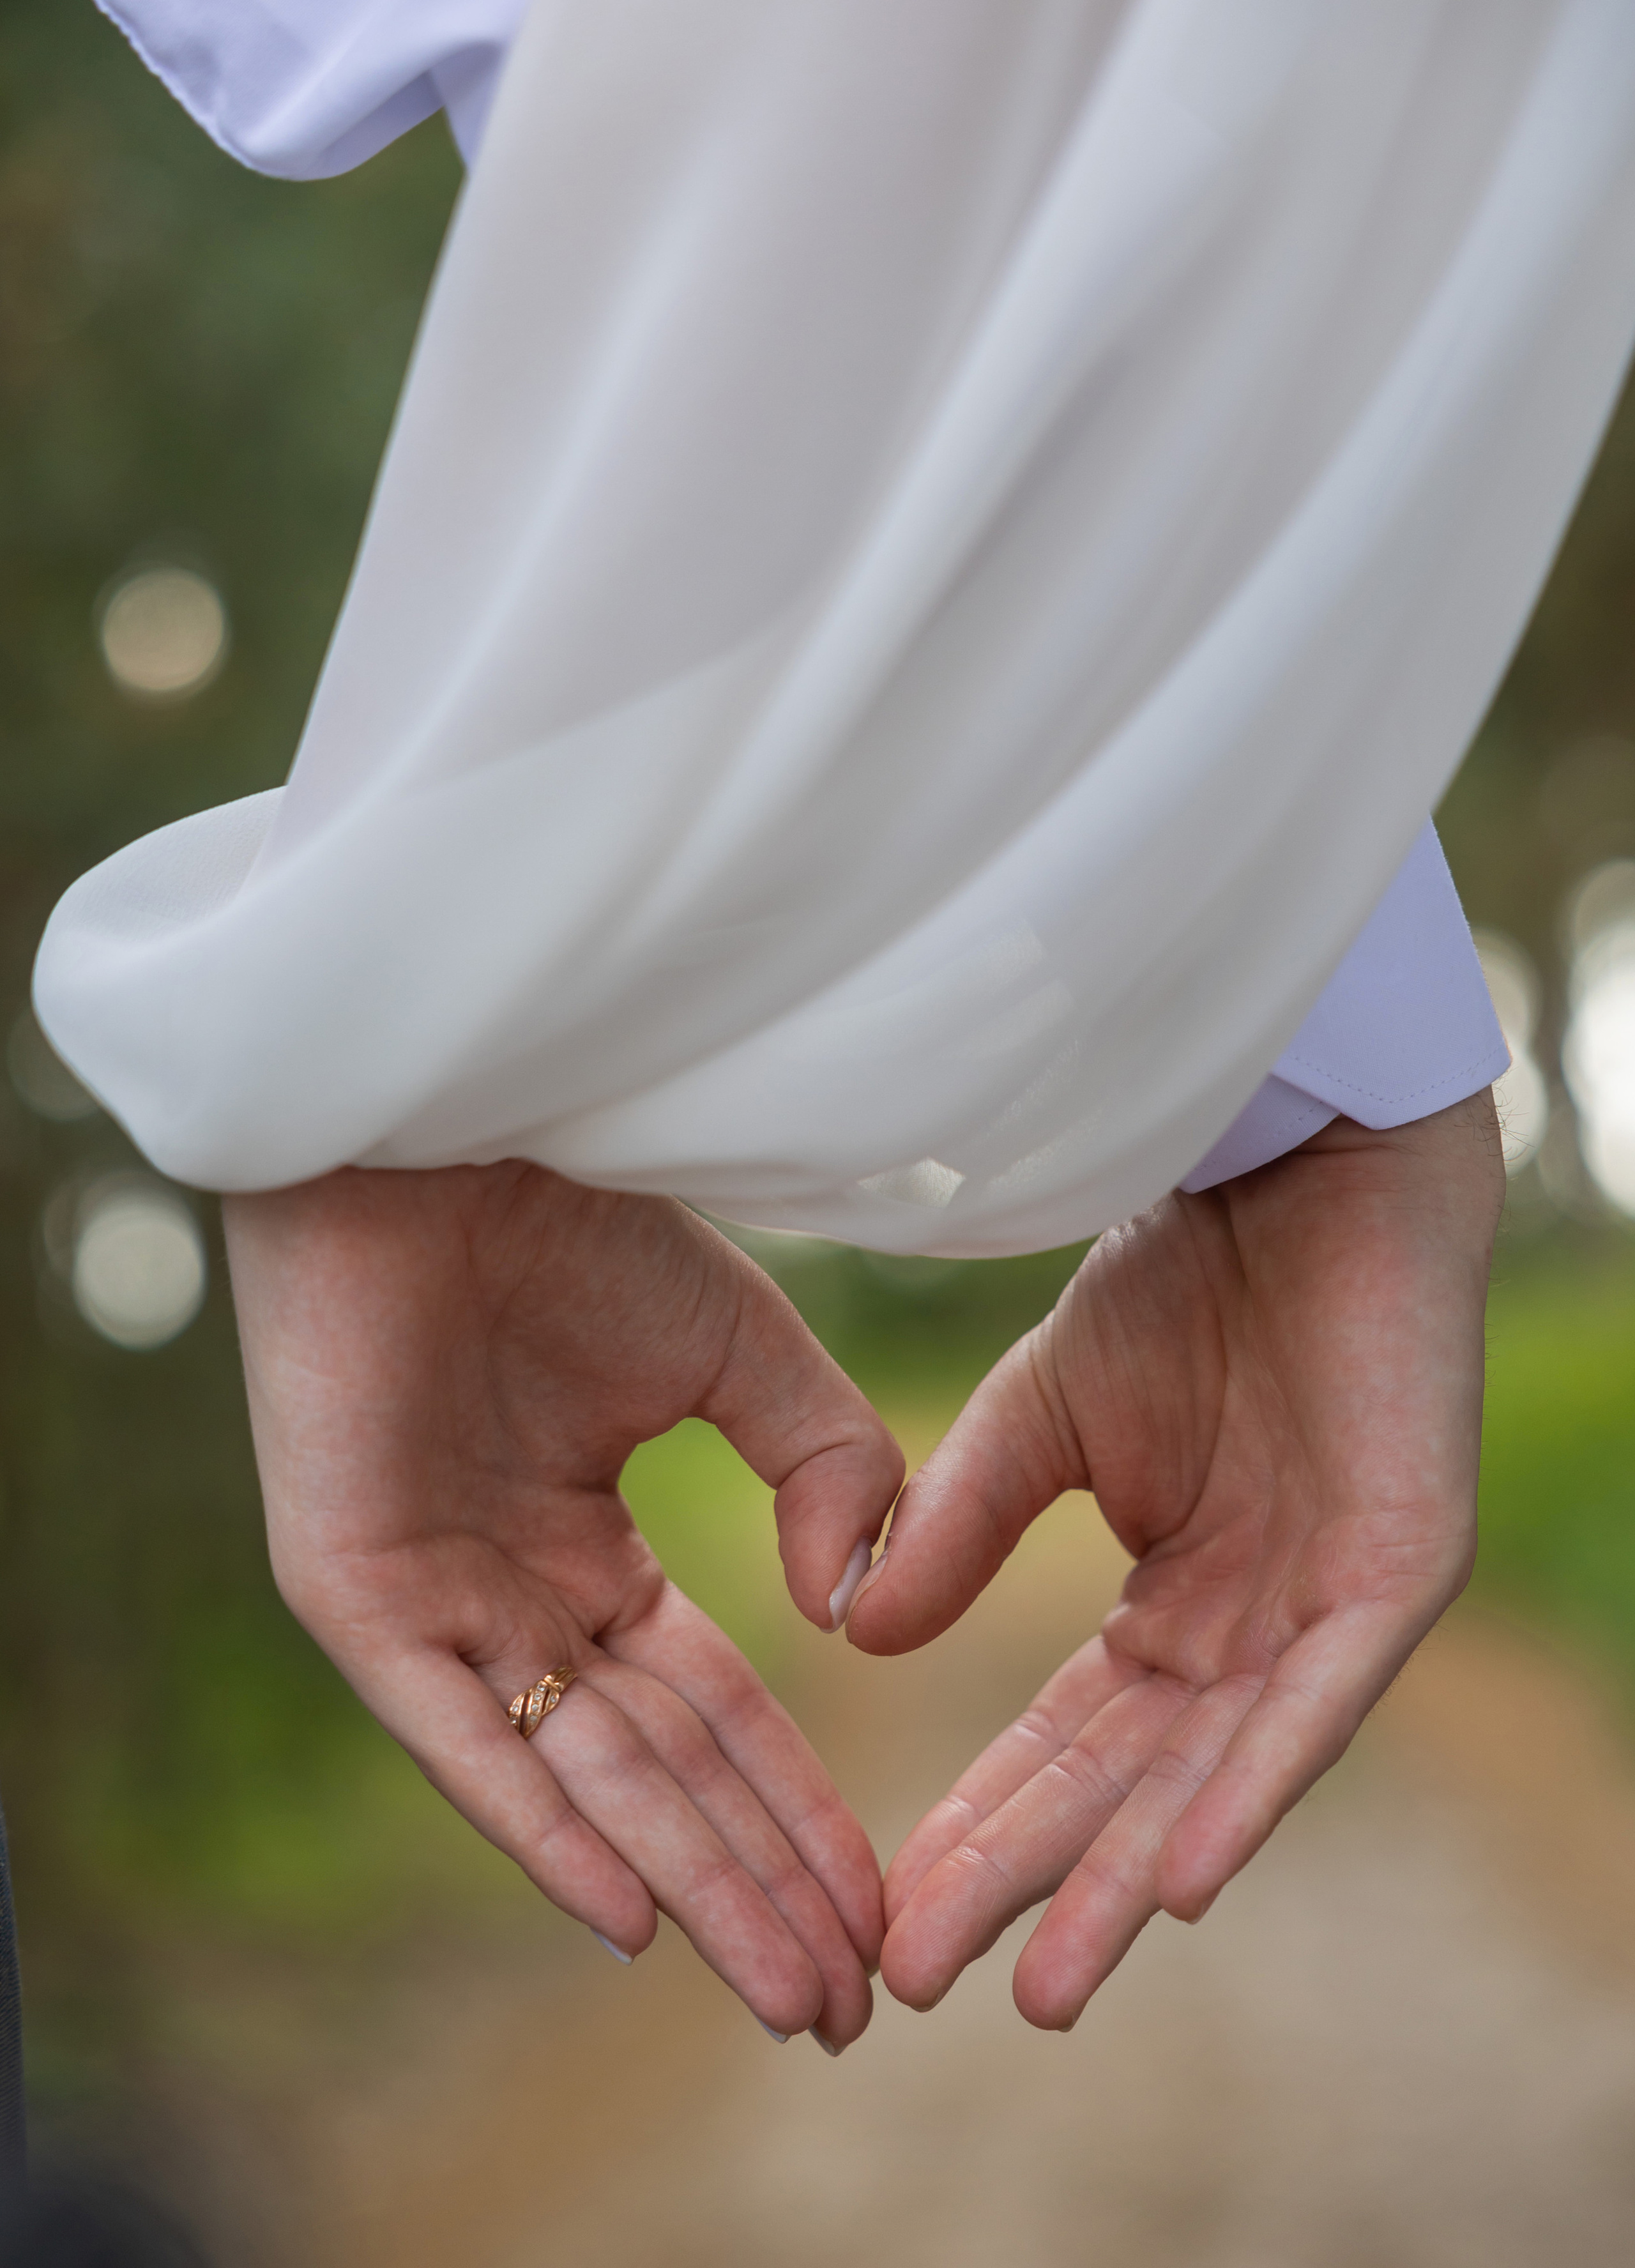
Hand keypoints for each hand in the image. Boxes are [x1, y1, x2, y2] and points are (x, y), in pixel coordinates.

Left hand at [224, 1163, 903, 2047]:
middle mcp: (512, 1593)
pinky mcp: (354, 1584)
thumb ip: (826, 1469)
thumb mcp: (743, 1356)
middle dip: (752, 1885)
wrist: (450, 1122)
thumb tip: (856, 1607)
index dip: (795, 1810)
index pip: (709, 1712)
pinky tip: (629, 1919)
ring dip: (681, 1882)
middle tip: (840, 2000)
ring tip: (781, 1988)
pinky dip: (538, 1826)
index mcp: (587, 1547)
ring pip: (574, 1773)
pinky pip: (452, 1733)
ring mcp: (434, 1597)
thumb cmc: (583, 1218)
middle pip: (651, 1772)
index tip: (874, 1902)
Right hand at [850, 1092, 1504, 2029]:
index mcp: (1176, 1600)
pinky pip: (1322, 1703)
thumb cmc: (1182, 1277)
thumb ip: (962, 1525)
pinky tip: (1179, 1880)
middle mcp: (1252, 1628)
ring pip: (1221, 1774)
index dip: (982, 1821)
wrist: (1295, 1161)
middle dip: (1034, 1880)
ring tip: (1045, 1985)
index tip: (892, 1907)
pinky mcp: (1400, 1570)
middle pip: (1129, 1783)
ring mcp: (1328, 1608)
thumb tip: (858, 1632)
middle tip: (932, 1979)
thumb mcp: (1037, 1419)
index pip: (1066, 1740)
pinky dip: (1252, 1790)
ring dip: (1129, 1879)